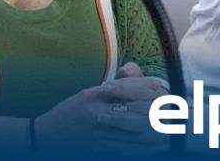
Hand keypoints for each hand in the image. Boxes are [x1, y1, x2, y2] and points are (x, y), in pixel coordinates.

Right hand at [33, 64, 167, 152]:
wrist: (44, 138)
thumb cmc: (69, 114)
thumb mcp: (88, 94)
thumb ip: (113, 86)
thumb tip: (134, 71)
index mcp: (96, 94)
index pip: (131, 88)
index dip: (151, 90)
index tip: (166, 91)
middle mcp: (97, 111)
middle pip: (136, 110)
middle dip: (159, 113)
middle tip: (176, 114)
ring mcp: (96, 132)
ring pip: (133, 132)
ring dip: (154, 133)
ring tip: (169, 133)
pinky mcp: (95, 149)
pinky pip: (122, 149)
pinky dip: (139, 149)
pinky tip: (151, 148)